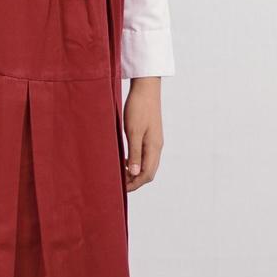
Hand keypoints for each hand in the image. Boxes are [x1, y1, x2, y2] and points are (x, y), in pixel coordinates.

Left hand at [122, 77, 162, 191]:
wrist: (146, 88)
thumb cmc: (138, 107)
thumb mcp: (133, 131)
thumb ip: (134, 153)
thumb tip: (134, 174)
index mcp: (154, 147)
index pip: (147, 174)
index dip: (135, 184)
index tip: (121, 188)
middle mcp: (157, 147)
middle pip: (149, 172)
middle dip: (135, 181)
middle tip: (119, 184)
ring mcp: (155, 141)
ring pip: (147, 164)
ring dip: (135, 172)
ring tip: (120, 173)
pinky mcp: (151, 136)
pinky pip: (145, 156)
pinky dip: (136, 162)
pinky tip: (125, 160)